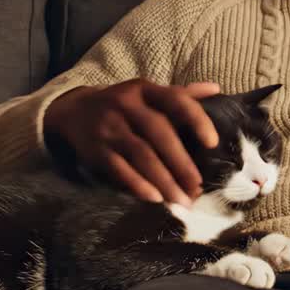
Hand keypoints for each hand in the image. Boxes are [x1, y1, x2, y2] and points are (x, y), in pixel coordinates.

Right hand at [43, 79, 220, 204]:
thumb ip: (180, 94)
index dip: (196, 120)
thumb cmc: (124, 105)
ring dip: (164, 180)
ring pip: (141, 155)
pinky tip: (155, 199)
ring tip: (181, 200)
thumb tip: (216, 89)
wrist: (74, 110)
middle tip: (198, 186)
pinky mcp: (96, 150)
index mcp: (145, 89)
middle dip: (181, 162)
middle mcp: (127, 105)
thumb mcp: (148, 93)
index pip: (175, 100)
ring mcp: (110, 127)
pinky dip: (138, 185)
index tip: (212, 143)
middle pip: (159, 133)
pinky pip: (119, 169)